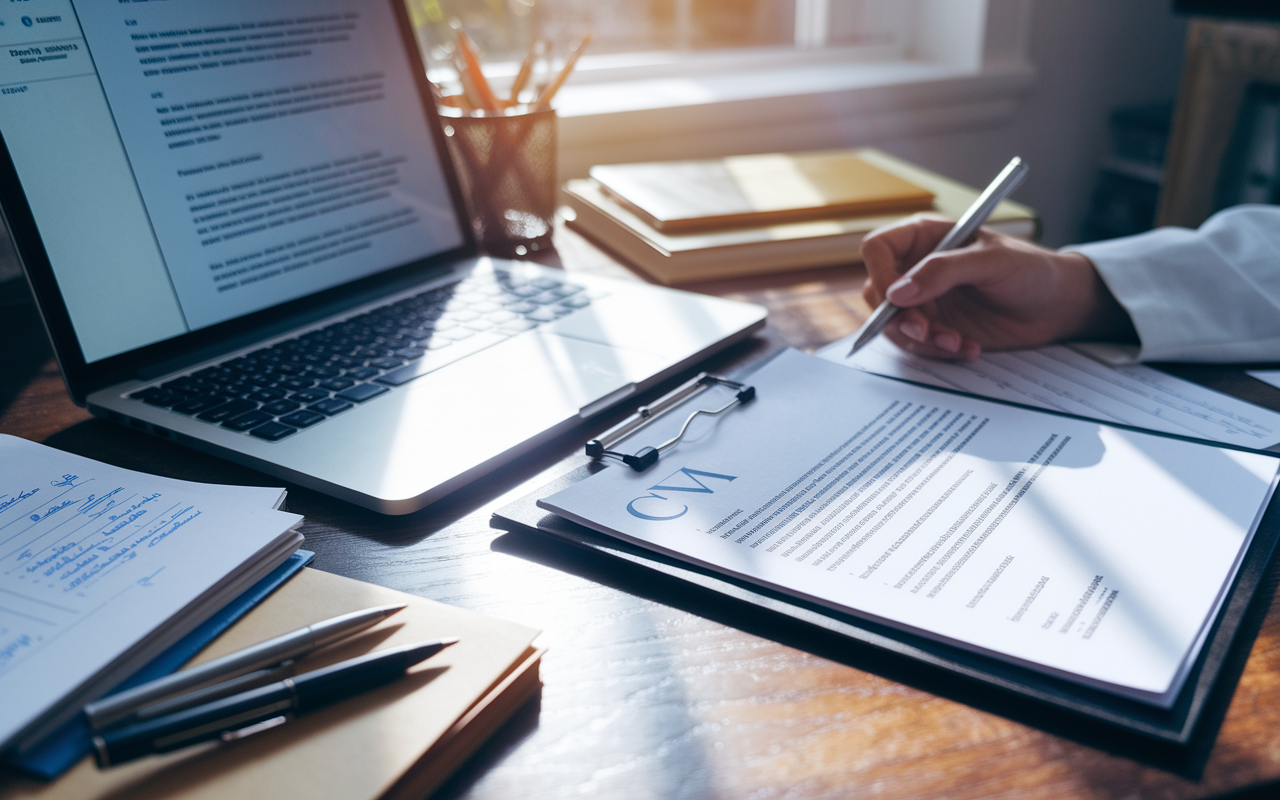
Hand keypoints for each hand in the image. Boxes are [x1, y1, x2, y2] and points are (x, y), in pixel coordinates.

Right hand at [859, 215, 1135, 359]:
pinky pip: (917, 345)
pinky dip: (937, 352)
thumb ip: (942, 272)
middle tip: (927, 332)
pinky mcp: (935, 327)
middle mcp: (917, 268)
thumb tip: (897, 292)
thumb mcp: (991, 262)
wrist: (1058, 306)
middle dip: (899, 319)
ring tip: (957, 343)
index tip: (896, 300)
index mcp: (925, 238)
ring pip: (894, 325)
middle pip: (878, 293)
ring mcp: (924, 300)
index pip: (878, 249)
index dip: (879, 274)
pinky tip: (968, 347)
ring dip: (921, 340)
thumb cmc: (1031, 270)